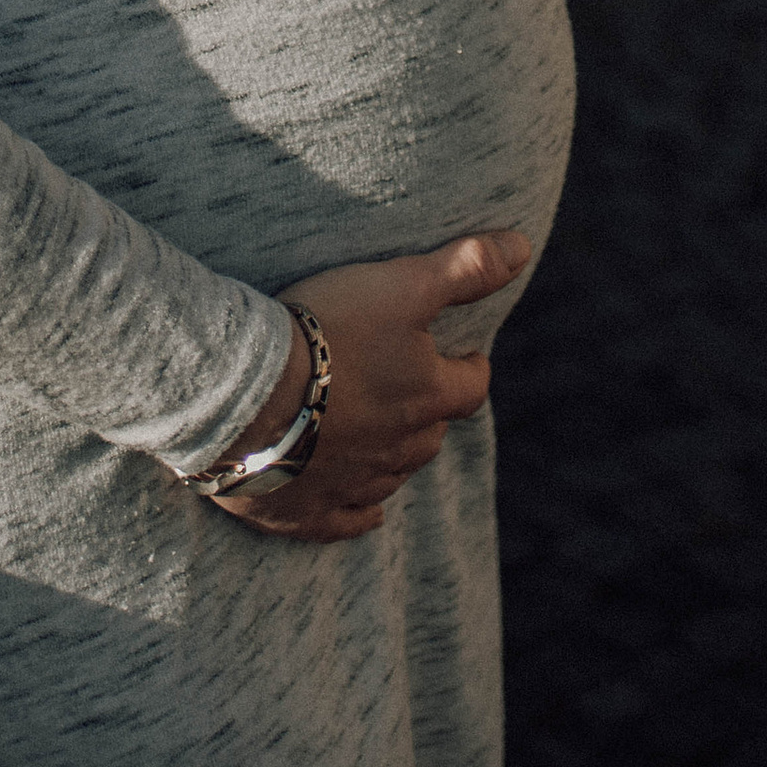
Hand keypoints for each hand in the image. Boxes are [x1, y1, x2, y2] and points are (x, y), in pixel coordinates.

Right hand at [212, 231, 531, 543]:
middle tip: (411, 386)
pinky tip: (364, 507)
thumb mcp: (401, 285)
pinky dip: (359, 511)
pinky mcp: (309, 511)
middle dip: (428, 411)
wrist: (244, 393)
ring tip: (381, 430)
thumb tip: (522, 246)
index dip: (471, 368)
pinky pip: (348, 520)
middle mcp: (400, 449)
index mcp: (427, 397)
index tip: (465, 356)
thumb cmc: (325, 331)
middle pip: (431, 434)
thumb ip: (465, 267)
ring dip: (395, 454)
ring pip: (394, 474)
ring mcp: (355, 484)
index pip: (471, 387)